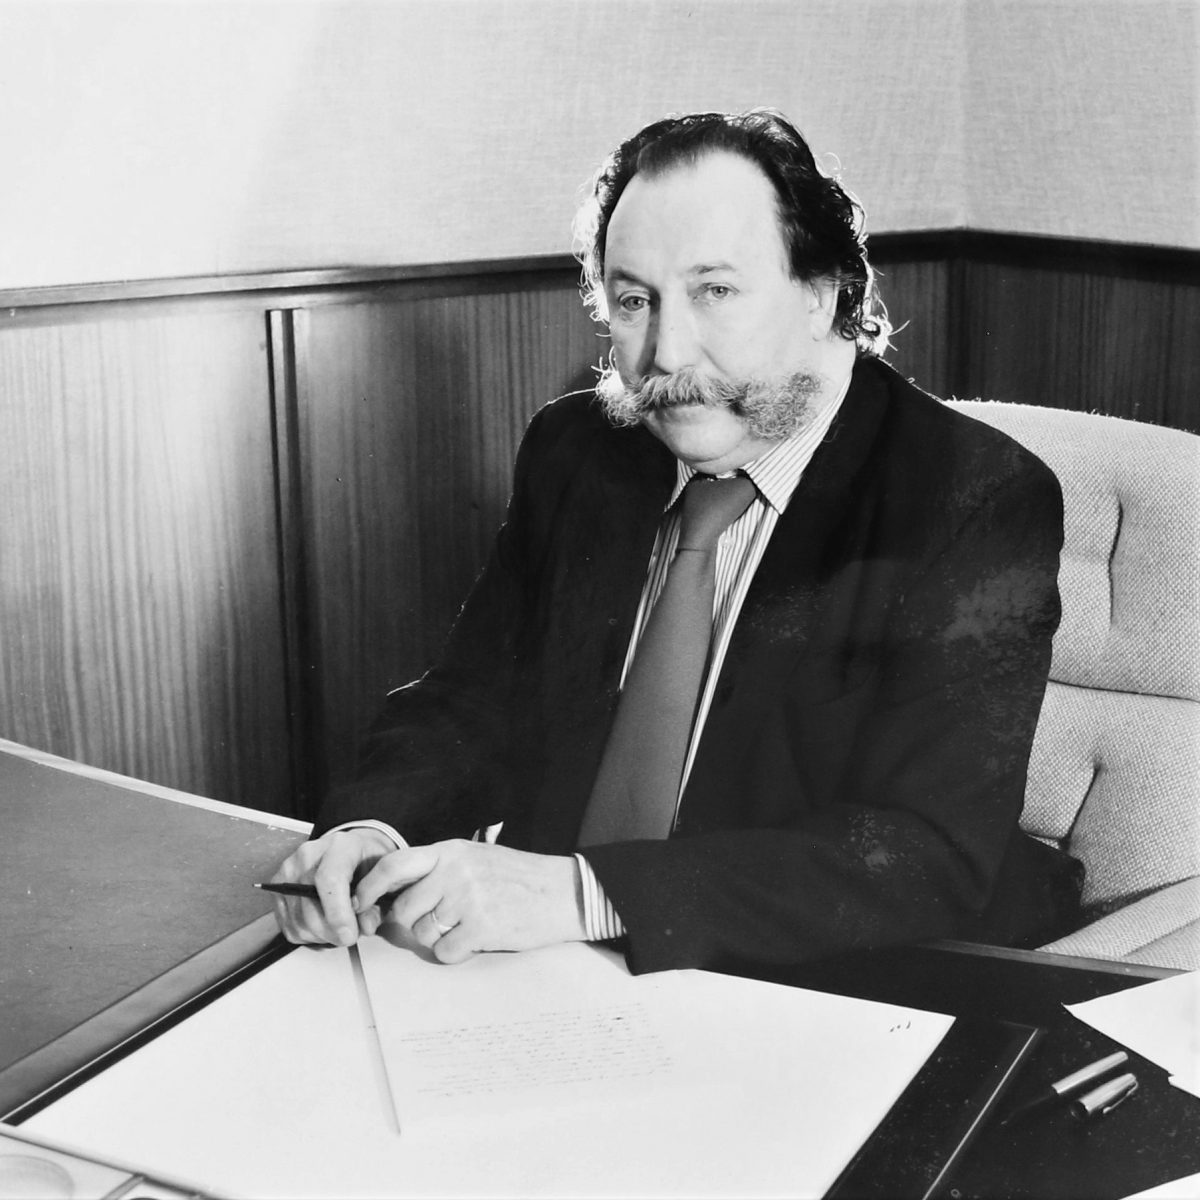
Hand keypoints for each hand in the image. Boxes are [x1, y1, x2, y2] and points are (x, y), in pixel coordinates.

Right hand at [269, 827, 396, 946]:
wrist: (350, 850)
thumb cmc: (367, 862)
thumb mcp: (383, 875)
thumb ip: (376, 902)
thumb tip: (365, 927)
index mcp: (339, 846)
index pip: (330, 880)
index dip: (338, 914)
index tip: (349, 935)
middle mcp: (308, 855)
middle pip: (310, 906)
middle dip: (332, 932)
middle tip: (349, 937)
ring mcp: (289, 870)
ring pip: (298, 921)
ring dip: (320, 936)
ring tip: (338, 930)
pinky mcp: (278, 888)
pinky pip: (289, 926)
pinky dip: (307, 936)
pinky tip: (323, 927)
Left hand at [353, 840, 585, 963]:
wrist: (562, 892)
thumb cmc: (518, 877)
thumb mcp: (476, 858)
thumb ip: (439, 868)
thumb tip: (396, 892)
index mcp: (450, 850)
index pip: (393, 865)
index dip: (369, 887)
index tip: (360, 904)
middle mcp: (454, 871)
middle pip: (404, 909)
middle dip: (411, 923)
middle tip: (437, 923)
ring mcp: (467, 899)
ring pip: (422, 933)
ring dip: (438, 938)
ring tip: (466, 926)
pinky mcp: (481, 927)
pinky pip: (445, 952)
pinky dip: (457, 953)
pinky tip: (477, 939)